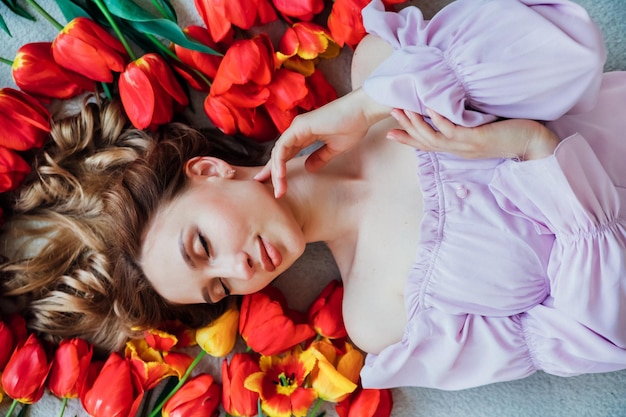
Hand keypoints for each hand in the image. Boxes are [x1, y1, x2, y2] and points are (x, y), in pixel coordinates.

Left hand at [255, 88, 390, 197]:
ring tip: (278, 189)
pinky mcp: (298, 127)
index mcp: (305, 135)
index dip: (279, 169)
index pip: (286, 154)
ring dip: (276, 172)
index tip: (276, 185)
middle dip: (271, 172)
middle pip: (279, 154)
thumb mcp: (334, 148)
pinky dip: (279, 162)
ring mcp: (296, 128)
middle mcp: (297, 130)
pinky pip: (283, 147)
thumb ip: (320, 157)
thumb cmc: (352, 126)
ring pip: (278, 152)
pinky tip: (280, 175)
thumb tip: (308, 168)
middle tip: (267, 189)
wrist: (361, 112)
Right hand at [388, 109, 558, 160]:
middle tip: (392, 113)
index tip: (390, 133)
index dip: (408, 140)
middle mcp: (459, 150)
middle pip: (426, 141)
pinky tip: (430, 108)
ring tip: (404, 110)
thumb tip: (454, 111)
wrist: (534, 144)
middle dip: (407, 128)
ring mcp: (466, 146)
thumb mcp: (482, 130)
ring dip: (417, 124)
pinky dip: (440, 120)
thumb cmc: (511, 134)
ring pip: (434, 137)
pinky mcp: (477, 139)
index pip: (427, 145)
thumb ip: (467, 126)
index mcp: (458, 149)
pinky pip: (453, 130)